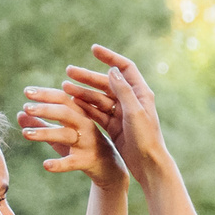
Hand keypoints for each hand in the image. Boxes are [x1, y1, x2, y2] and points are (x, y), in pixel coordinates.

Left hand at [18, 84, 124, 188]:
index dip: (45, 94)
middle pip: (66, 112)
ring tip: (25, 134)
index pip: (63, 99)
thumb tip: (20, 114)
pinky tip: (46, 165)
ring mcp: (87, 143)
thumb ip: (41, 124)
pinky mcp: (87, 161)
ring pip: (66, 135)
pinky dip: (59, 164)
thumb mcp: (61, 134)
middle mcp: (85, 125)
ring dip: (45, 132)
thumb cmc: (82, 146)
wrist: (109, 169)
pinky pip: (72, 162)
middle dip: (46, 109)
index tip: (27, 92)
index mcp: (79, 114)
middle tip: (27, 107)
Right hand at [62, 45, 166, 173]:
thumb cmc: (146, 138)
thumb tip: (111, 70)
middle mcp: (131, 101)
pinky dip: (86, 108)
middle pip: (107, 83)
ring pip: (99, 98)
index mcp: (141, 93)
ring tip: (65, 87)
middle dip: (88, 77)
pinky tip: (72, 103)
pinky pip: (98, 113)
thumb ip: (123, 91)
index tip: (93, 49)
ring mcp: (122, 114)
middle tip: (68, 72)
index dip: (110, 57)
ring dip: (83, 92)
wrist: (149, 165)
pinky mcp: (115, 126)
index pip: (125, 67)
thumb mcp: (135, 112)